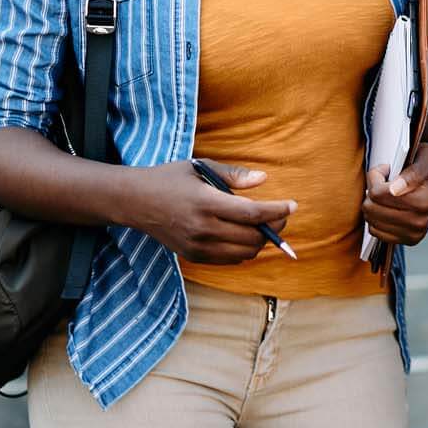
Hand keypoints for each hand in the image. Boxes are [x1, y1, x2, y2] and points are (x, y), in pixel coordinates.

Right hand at [122, 159, 295, 264]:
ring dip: (260, 241)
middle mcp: (203, 229)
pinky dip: (244, 250)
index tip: (293, 205)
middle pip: (252, 237)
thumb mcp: (200, 167)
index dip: (277, 211)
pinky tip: (245, 235)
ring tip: (264, 225)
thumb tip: (264, 180)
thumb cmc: (169, 179)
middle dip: (274, 227)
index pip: (252, 213)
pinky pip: (230, 260)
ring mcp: (198, 246)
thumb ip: (234, 175)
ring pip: (244, 253)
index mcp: (206, 203)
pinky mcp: (193, 257)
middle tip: (280, 215)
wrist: (134, 202)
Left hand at [363, 141, 427, 246]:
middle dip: (373, 190)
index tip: (386, 169)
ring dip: (374, 204)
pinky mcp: (408, 240)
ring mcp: (414, 233)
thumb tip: (395, 189)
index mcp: (424, 202)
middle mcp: (420, 222)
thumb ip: (412, 173)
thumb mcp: (426, 159)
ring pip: (371, 220)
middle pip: (371, 208)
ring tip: (387, 193)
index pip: (378, 193)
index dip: (376, 176)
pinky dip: (377, 218)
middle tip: (385, 181)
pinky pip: (376, 231)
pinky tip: (387, 207)